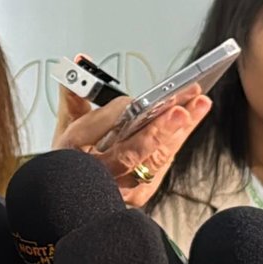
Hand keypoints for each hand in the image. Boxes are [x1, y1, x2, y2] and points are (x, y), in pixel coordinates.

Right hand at [51, 80, 209, 207]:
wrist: (78, 200)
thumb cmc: (74, 161)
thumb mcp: (66, 127)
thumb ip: (74, 94)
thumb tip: (79, 64)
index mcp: (72, 152)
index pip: (91, 130)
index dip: (113, 114)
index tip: (129, 100)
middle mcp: (97, 172)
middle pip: (128, 153)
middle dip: (156, 131)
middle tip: (179, 110)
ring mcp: (120, 186)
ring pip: (152, 161)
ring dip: (176, 132)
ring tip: (195, 106)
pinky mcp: (139, 193)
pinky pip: (161, 166)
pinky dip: (175, 142)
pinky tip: (188, 121)